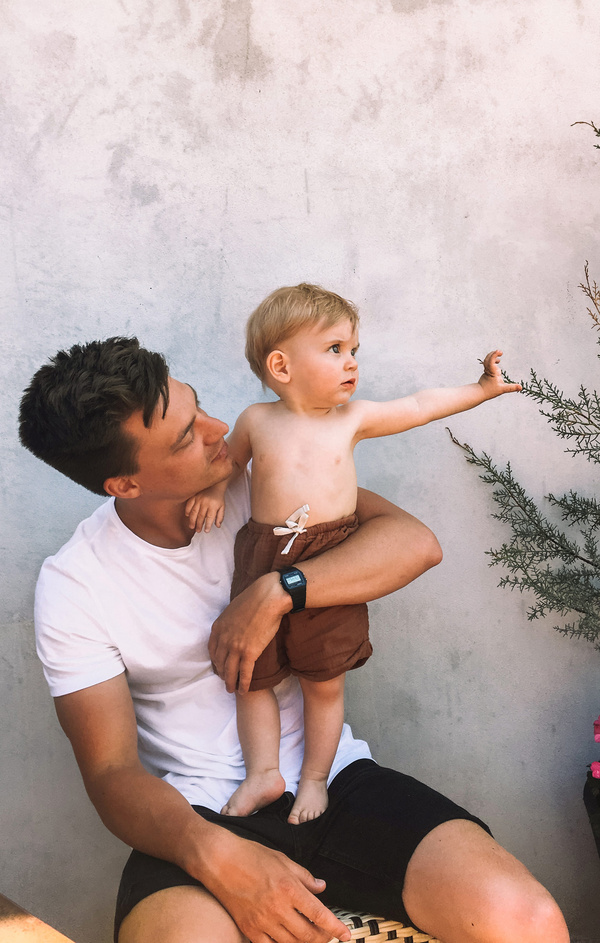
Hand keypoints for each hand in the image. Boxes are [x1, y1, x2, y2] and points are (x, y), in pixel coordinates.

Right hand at [185, 487, 225, 531]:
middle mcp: (206, 502)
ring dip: (192, 520)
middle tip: (198, 531)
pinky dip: (187, 510)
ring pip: (194, 511)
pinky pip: (189, 504)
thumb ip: (220, 517)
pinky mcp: (194, 496)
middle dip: (199, 524)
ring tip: (192, 527)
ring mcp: (199, 499)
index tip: (206, 531)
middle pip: (201, 516)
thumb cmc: (218, 498)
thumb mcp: (222, 507)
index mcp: (213, 505)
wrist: (215, 485)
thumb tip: (218, 526)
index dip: (208, 525)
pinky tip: (188, 516)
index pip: (210, 517)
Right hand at [199, 829, 350, 942]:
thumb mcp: (283, 860)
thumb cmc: (250, 855)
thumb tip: (321, 887)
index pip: (319, 915)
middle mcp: (278, 908)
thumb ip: (304, 876)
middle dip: (323, 938)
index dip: (335, 928)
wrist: (219, 860)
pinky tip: (286, 941)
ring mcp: (262, 921)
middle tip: (328, 936)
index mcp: (289, 888)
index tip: (345, 935)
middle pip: (308, 935)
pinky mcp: (248, 929)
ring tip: (310, 937)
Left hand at [209, 573, 290, 692]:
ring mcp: (236, 647)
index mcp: (218, 628)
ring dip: (229, 682)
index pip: (212, 650)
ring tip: (231, 689)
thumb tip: (233, 625)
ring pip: (229, 671)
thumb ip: (230, 621)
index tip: (218, 667)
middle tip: (225, 680)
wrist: (268, 598)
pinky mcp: (249, 653)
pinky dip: (242, 684)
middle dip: (221, 673)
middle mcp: (224, 639)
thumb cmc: (254, 599)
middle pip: (219, 662)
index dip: (215, 661)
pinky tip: (243, 691)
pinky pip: (244, 673)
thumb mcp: (233, 609)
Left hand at [478, 350, 521, 398]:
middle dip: (493, 354)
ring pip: (487, 361)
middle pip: (488, 358)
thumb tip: (520, 387)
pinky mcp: (486, 373)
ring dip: (492, 357)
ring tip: (499, 360)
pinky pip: (488, 364)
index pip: (491, 361)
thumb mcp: (502, 389)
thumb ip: (511, 388)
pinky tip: (497, 364)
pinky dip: (492, 362)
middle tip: (500, 352)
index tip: (499, 351)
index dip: (494, 355)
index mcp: (492, 372)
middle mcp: (488, 370)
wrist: (479, 394)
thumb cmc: (490, 391)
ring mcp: (486, 371)